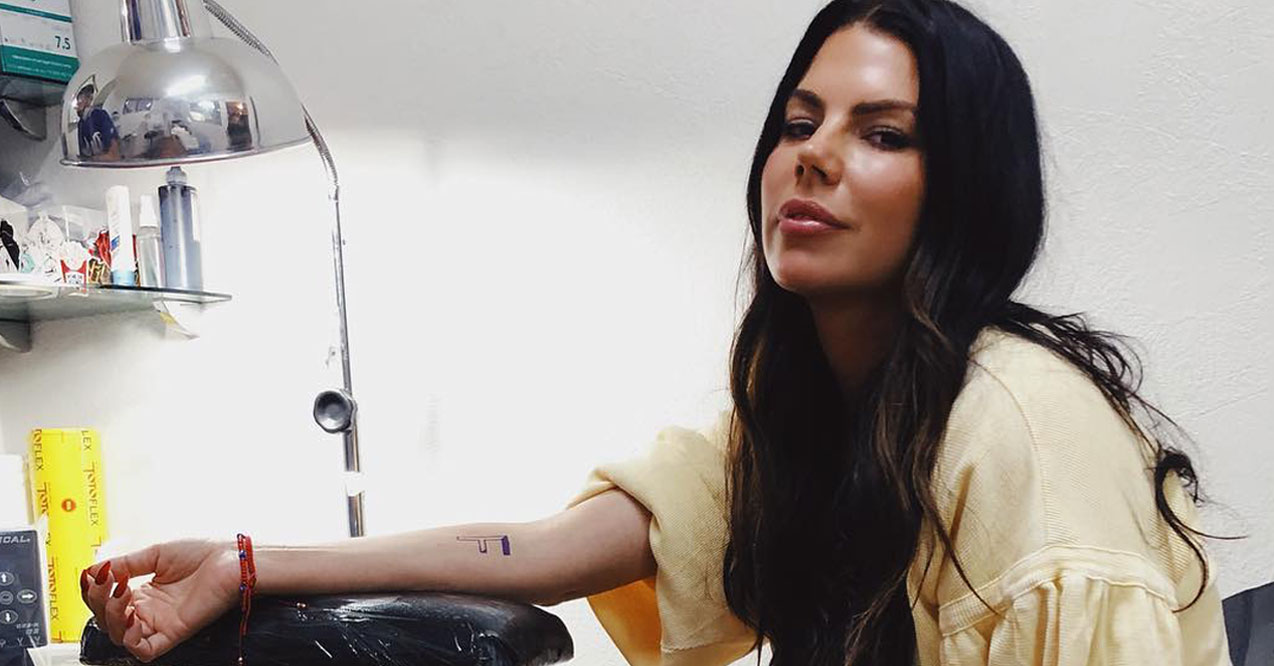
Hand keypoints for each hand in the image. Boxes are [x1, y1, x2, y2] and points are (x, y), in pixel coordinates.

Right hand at [81, 539, 241, 662]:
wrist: (232, 558)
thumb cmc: (204, 553)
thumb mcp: (156, 554)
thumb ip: (125, 564)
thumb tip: (93, 570)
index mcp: (146, 593)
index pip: (107, 602)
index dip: (94, 592)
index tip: (93, 575)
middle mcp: (151, 610)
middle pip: (109, 621)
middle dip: (100, 602)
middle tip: (107, 583)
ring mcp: (161, 623)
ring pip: (121, 636)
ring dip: (112, 617)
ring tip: (121, 593)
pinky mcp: (174, 633)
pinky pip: (144, 649)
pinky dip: (131, 639)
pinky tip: (132, 618)